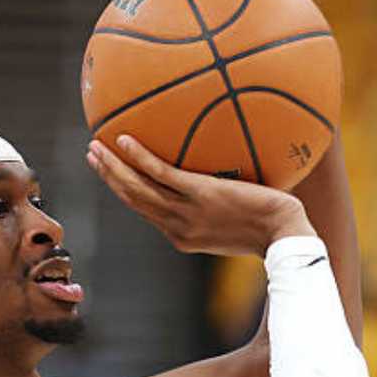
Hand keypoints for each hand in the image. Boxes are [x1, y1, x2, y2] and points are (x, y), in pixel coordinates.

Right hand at [87, 135, 314, 256]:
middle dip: (109, 177)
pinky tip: (124, 139)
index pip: (147, 212)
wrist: (285, 235)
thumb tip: (222, 181)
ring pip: (138, 189)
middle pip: (133, 200)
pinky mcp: (199, 195)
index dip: (125, 192)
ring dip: (112, 167)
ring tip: (95, 146)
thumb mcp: (239, 222)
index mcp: (183, 237)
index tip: (112, 174)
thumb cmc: (271, 228)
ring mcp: (187, 212)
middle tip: (92, 154)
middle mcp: (178, 228)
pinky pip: (160, 173)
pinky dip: (137, 157)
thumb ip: (221, 208)